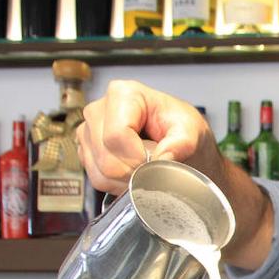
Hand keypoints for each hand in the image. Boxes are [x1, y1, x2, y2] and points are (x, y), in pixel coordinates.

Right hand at [77, 79, 223, 194]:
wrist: (178, 140)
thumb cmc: (181, 129)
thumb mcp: (191, 132)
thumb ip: (182, 143)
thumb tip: (163, 157)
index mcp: (123, 94)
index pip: (117, 135)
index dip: (138, 158)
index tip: (156, 162)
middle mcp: (99, 109)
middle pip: (106, 159)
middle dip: (134, 172)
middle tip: (155, 167)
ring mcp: (89, 131)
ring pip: (100, 174)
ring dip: (127, 181)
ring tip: (146, 168)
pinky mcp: (87, 151)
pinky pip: (97, 180)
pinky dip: (119, 184)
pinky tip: (134, 173)